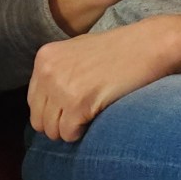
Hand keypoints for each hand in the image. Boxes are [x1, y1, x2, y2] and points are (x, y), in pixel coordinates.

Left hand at [27, 14, 180, 141]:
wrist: (147, 45)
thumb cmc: (117, 50)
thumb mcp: (76, 51)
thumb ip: (57, 71)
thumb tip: (47, 105)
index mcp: (44, 58)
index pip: (33, 102)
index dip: (52, 111)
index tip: (72, 108)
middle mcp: (47, 71)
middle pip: (38, 120)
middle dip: (58, 124)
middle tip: (81, 117)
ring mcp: (61, 86)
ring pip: (52, 131)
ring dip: (71, 130)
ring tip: (90, 115)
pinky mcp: (78, 102)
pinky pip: (69, 133)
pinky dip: (82, 133)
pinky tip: (96, 117)